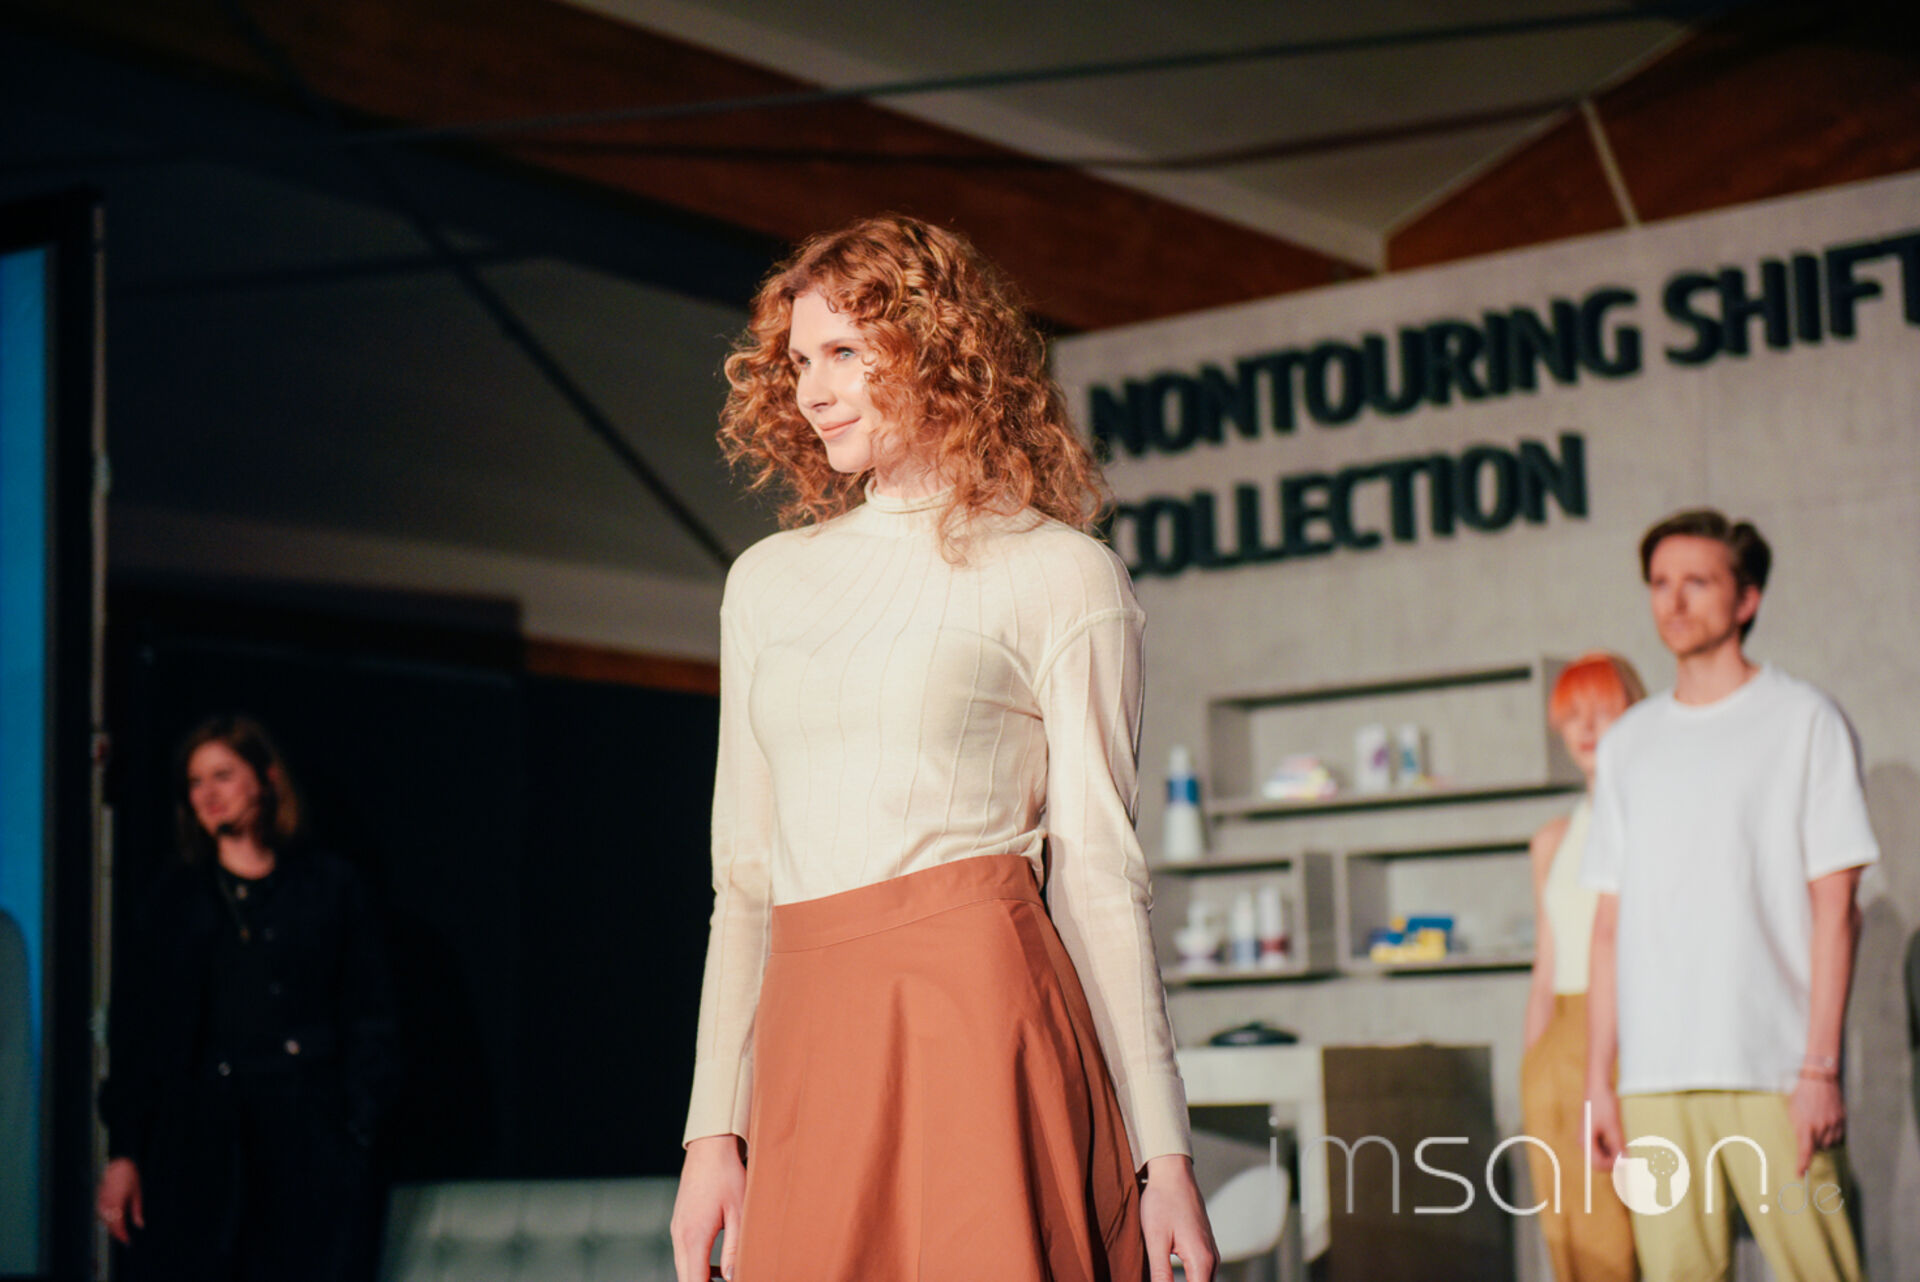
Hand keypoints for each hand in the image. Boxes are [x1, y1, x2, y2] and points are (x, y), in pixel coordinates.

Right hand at [96, 1157, 143, 1245]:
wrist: (116, 1164)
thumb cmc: (130, 1177)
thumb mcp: (137, 1193)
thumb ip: (137, 1210)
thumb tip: (140, 1225)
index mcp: (118, 1202)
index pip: (118, 1225)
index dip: (122, 1235)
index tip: (127, 1242)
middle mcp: (107, 1204)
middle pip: (109, 1225)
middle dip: (117, 1233)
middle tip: (125, 1238)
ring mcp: (100, 1202)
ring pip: (104, 1221)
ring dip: (111, 1228)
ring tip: (120, 1232)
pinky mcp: (97, 1199)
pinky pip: (101, 1214)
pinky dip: (107, 1220)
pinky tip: (112, 1222)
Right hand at [670, 1135, 746, 1281]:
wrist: (710, 1146)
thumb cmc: (727, 1175)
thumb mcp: (739, 1213)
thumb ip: (735, 1249)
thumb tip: (732, 1277)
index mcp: (694, 1236)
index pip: (693, 1281)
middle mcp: (680, 1235)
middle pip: (685, 1277)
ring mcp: (677, 1228)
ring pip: (683, 1266)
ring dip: (699, 1277)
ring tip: (723, 1280)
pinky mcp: (680, 1222)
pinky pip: (684, 1253)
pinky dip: (696, 1264)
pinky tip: (716, 1266)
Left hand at [1141, 1154, 1217, 1281]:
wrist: (1173, 1172)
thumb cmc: (1162, 1201)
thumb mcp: (1156, 1240)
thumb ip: (1161, 1274)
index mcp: (1201, 1260)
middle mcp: (1212, 1258)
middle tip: (1160, 1280)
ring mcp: (1211, 1251)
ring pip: (1202, 1281)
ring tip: (1165, 1278)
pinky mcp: (1204, 1246)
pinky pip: (1201, 1272)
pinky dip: (1190, 1280)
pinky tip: (1172, 1280)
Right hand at [1587, 1079, 1623, 1170]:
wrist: (1598, 1086)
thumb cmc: (1604, 1104)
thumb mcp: (1614, 1127)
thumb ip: (1619, 1146)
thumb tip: (1626, 1162)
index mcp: (1586, 1142)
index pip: (1599, 1164)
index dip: (1613, 1166)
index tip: (1627, 1162)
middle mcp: (1584, 1141)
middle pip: (1599, 1161)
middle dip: (1614, 1160)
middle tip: (1628, 1154)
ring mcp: (1587, 1137)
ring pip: (1601, 1154)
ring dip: (1614, 1153)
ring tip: (1624, 1144)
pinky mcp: (1592, 1132)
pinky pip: (1602, 1146)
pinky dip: (1611, 1146)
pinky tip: (1619, 1137)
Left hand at [1788, 1074, 1844, 1177]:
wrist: (1819, 1078)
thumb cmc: (1802, 1093)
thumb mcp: (1792, 1110)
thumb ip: (1797, 1128)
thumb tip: (1800, 1142)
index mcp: (1806, 1125)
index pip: (1805, 1150)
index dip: (1803, 1164)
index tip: (1800, 1172)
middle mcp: (1821, 1127)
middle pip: (1819, 1148)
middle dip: (1814, 1145)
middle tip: (1810, 1135)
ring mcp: (1834, 1124)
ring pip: (1831, 1143)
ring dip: (1824, 1140)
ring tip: (1818, 1127)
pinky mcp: (1842, 1120)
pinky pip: (1840, 1136)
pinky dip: (1834, 1135)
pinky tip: (1828, 1126)